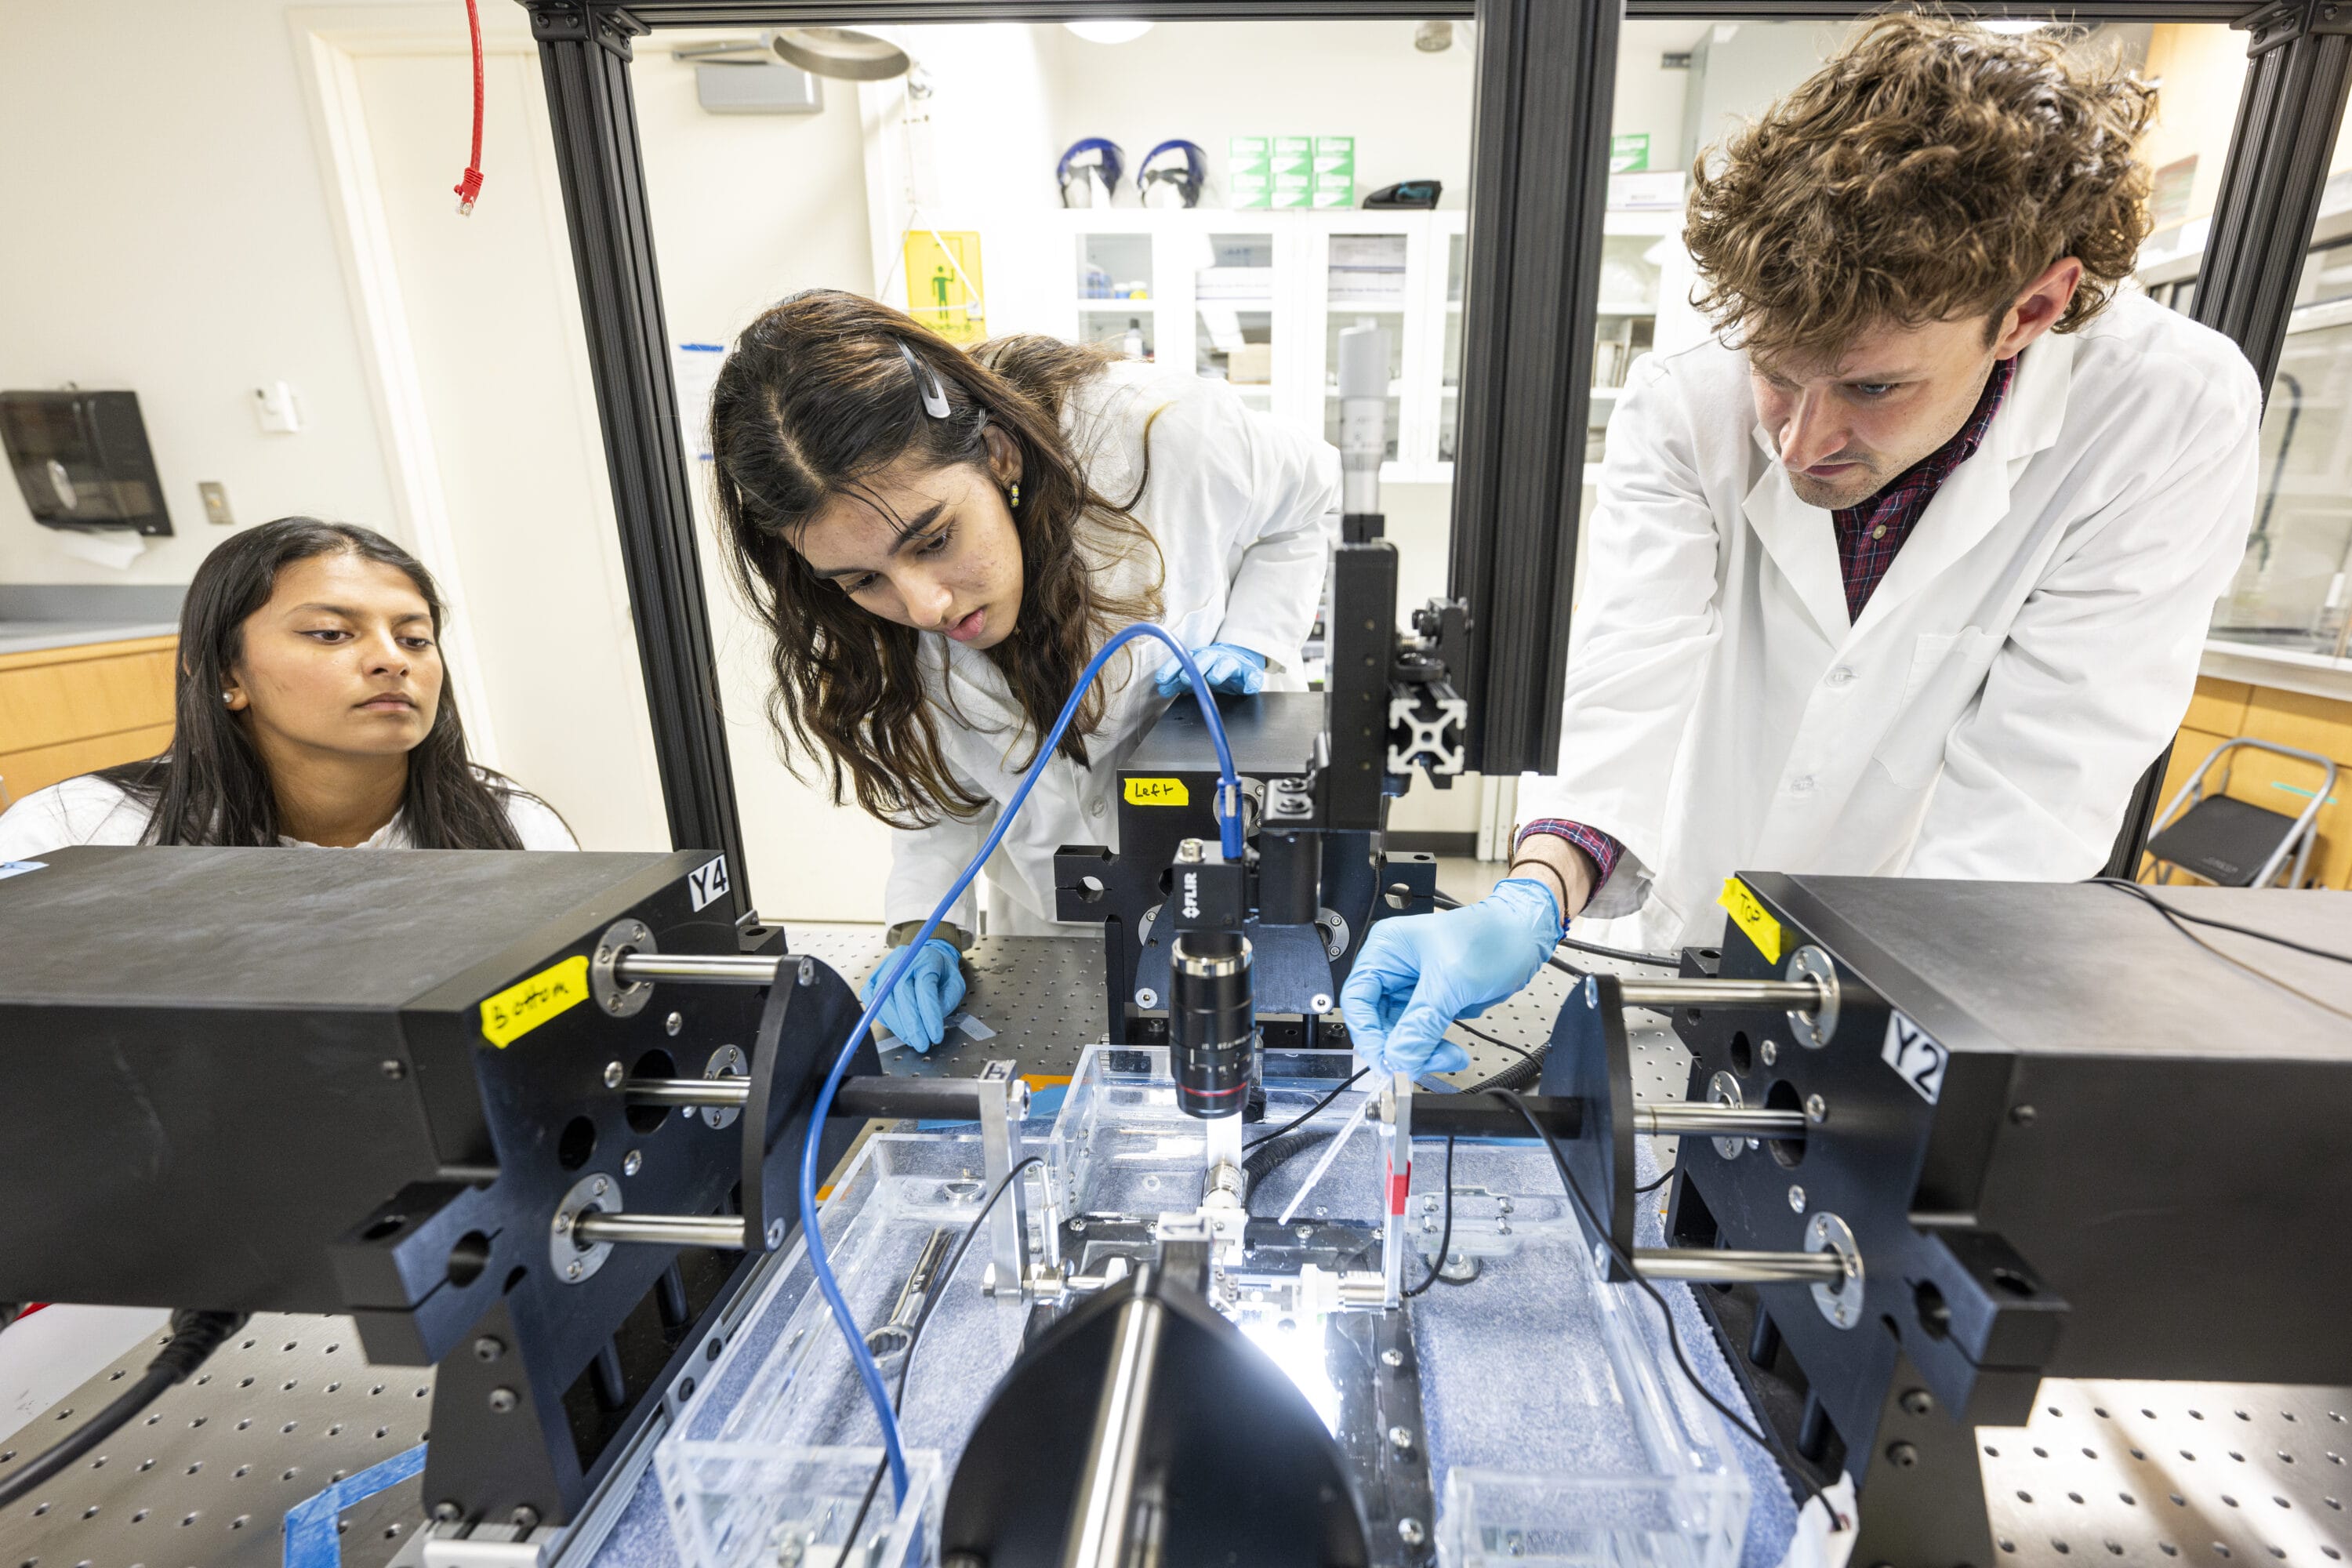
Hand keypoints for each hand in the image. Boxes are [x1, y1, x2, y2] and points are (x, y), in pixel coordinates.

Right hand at [860, 938, 965, 1051]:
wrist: (926, 957)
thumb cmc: (941, 973)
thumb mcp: (955, 985)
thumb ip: (947, 1001)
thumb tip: (930, 1021)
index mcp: (926, 958)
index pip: (925, 987)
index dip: (929, 1015)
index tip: (935, 1036)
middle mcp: (902, 960)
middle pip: (900, 992)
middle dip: (911, 1025)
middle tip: (921, 1044)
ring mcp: (885, 969)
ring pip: (883, 999)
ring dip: (897, 1025)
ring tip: (911, 1039)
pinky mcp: (873, 979)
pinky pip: (872, 1002)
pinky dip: (883, 1018)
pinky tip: (897, 1027)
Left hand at [1153, 641, 1265, 698]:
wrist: (1239, 660)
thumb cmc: (1213, 668)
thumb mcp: (1194, 675)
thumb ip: (1177, 682)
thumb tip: (1162, 689)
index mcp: (1200, 657)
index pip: (1184, 660)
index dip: (1172, 669)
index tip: (1161, 679)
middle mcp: (1216, 657)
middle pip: (1205, 658)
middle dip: (1194, 667)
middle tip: (1185, 678)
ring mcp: (1234, 664)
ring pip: (1227, 664)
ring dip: (1220, 670)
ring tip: (1214, 678)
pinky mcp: (1251, 673)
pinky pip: (1253, 677)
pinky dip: (1251, 682)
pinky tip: (1248, 688)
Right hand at [1339, 879, 1562, 1076]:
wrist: (1526, 938)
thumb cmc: (1492, 937)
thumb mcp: (1452, 982)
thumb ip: (1421, 1024)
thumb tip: (1398, 1057)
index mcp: (1386, 950)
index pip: (1357, 999)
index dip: (1367, 1034)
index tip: (1387, 1059)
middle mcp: (1393, 968)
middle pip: (1376, 1022)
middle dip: (1400, 1047)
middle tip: (1419, 1065)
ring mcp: (1411, 987)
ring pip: (1399, 1034)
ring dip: (1420, 1052)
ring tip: (1448, 1057)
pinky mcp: (1430, 1001)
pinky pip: (1420, 1035)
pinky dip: (1433, 1050)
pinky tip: (1452, 1053)